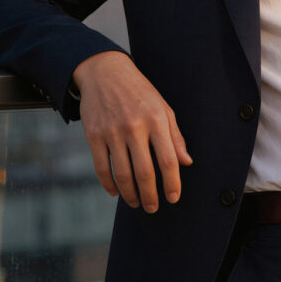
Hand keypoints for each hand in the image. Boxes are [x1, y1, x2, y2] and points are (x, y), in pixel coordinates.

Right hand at [73, 51, 191, 212]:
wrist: (105, 73)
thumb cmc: (139, 93)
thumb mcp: (163, 108)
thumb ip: (175, 137)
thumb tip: (186, 163)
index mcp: (157, 120)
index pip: (168, 159)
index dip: (172, 182)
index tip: (174, 197)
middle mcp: (135, 127)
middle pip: (144, 171)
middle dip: (150, 195)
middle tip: (153, 208)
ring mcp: (112, 132)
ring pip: (122, 173)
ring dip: (130, 194)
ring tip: (136, 202)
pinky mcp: (93, 135)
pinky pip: (101, 167)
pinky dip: (108, 184)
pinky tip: (116, 192)